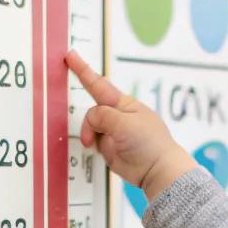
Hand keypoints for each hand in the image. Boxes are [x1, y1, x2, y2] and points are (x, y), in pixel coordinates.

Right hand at [65, 50, 193, 201]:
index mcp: (123, 104)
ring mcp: (112, 132)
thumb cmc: (148, 143)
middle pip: (92, 110)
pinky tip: (97, 149)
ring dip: (89, 134)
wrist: (157, 171)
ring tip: (95, 145)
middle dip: (88, 122)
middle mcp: (117, 116)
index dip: (83, 70)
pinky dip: (91, 144)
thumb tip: (91, 122)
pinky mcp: (109, 148)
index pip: (99, 84)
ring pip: (90, 126)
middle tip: (91, 132)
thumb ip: (101, 116)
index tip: (71, 56)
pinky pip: (92, 141)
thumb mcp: (123, 123)